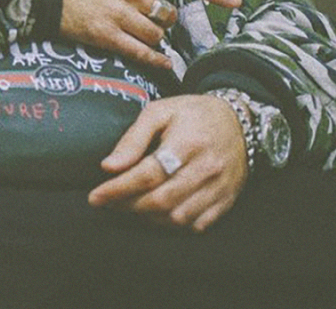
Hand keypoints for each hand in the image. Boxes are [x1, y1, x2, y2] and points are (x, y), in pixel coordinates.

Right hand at [58, 0, 240, 67]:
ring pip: (155, 35)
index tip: (235, 0)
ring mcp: (119, 15)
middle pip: (168, 15)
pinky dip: (155, 59)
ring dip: (154, 37)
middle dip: (164, 20)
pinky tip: (164, 63)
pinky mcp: (106, 35)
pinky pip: (140, 52)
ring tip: (138, 33)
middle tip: (151, 19)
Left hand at [87, 94, 248, 231]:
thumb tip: (109, 166)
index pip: (148, 174)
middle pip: (161, 199)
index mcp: (188, 143)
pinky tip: (156, 214)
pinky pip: (197, 225)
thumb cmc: (193, 114)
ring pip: (178, 217)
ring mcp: (219, 188)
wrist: (240, 121)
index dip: (118, 189)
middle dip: (128, 205)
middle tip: (108, 202)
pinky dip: (172, 224)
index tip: (95, 197)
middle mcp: (207, 169)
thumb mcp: (159, 112)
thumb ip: (133, 138)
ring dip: (147, 217)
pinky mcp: (227, 201)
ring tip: (128, 205)